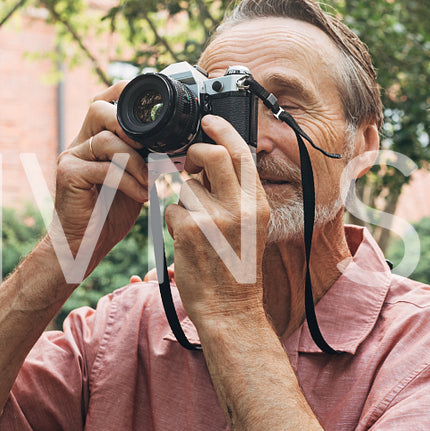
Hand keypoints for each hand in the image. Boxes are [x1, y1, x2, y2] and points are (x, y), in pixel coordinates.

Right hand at [51, 97, 149, 273]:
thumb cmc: (108, 212)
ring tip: (149, 182)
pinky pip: (103, 168)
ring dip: (135, 161)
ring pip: (106, 139)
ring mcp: (71, 156)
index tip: (152, 102)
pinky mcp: (68, 174)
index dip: (124, 93)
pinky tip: (140, 196)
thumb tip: (173, 142)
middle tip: (151, 147)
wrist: (83, 245)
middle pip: (99, 109)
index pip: (105, 101)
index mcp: (94, 138)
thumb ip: (144, 157)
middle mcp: (79, 142)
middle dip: (129, 124)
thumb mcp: (134, 178)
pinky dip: (128, 181)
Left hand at [162, 114, 267, 323]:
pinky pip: (172, 209)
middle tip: (189, 162)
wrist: (230, 310)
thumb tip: (214, 164)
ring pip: (187, 185)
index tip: (209, 120)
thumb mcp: (251, 228)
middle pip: (212, 154)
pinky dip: (174, 221)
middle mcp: (239, 207)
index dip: (223, 130)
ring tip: (195, 225)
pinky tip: (186, 240)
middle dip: (195, 153)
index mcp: (257, 203)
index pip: (242, 153)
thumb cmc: (238, 270)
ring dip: (184, 200)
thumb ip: (237, 195)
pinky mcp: (189, 230)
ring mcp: (214, 218)